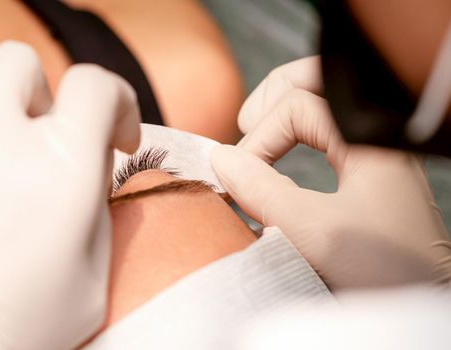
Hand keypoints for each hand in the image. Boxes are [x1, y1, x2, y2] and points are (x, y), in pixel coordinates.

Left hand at [0, 41, 139, 348]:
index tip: (117, 136)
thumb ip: (97, 199)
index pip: (96, 85)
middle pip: (21, 65)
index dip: (118, 102)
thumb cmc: (24, 324)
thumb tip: (95, 160)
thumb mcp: (93, 267)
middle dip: (43, 98)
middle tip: (43, 139)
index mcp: (61, 166)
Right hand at [212, 56, 450, 288]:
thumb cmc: (385, 271)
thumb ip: (261, 189)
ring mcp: (375, 153)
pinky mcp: (370, 176)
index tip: (238, 176)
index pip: (297, 106)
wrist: (422, 305)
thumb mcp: (313, 229)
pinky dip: (298, 139)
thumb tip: (222, 159)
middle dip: (274, 97)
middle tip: (245, 122)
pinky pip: (329, 136)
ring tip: (258, 138)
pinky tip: (282, 158)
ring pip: (323, 108)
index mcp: (370, 135)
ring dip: (285, 118)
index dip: (259, 137)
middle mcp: (376, 135)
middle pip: (317, 84)